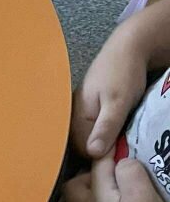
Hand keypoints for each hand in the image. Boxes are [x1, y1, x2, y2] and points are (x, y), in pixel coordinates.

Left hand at [65, 156, 169, 201]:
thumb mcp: (141, 194)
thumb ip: (128, 171)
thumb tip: (119, 162)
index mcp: (92, 197)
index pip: (96, 165)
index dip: (108, 151)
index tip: (118, 142)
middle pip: (75, 187)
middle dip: (89, 176)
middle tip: (111, 173)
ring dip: (87, 197)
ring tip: (106, 194)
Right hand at [71, 26, 147, 158]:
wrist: (129, 46)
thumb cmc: (123, 72)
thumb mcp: (117, 102)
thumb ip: (105, 127)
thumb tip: (92, 153)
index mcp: (74, 118)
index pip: (83, 151)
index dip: (101, 155)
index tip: (118, 152)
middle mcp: (72, 117)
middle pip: (83, 146)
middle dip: (100, 148)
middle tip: (120, 142)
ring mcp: (79, 113)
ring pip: (88, 138)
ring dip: (103, 141)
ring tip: (118, 135)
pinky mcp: (88, 110)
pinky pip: (92, 129)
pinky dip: (103, 132)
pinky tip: (114, 128)